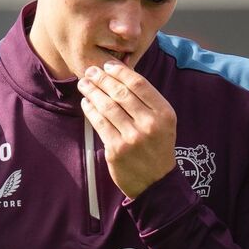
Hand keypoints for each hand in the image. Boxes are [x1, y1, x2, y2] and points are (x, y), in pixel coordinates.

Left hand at [77, 61, 176, 198]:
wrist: (157, 182)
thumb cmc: (157, 147)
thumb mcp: (163, 122)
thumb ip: (147, 102)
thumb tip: (119, 76)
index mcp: (164, 113)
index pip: (139, 84)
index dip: (120, 72)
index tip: (108, 65)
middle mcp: (149, 124)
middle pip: (121, 93)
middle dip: (102, 79)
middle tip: (91, 71)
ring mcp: (132, 138)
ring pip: (107, 106)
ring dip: (92, 91)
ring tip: (84, 83)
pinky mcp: (116, 150)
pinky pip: (99, 123)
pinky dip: (90, 110)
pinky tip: (86, 102)